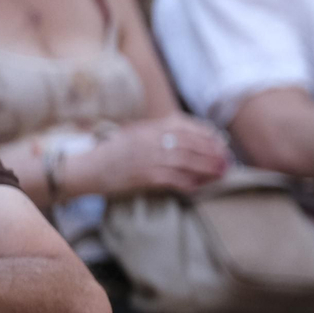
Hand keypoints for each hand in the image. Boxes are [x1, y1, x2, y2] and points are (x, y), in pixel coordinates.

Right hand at [93, 114, 230, 195]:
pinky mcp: (146, 176)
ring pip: (188, 161)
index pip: (186, 126)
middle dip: (213, 152)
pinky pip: (175, 179)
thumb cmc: (112, 153)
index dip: (206, 134)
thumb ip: (159, 132)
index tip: (220, 142)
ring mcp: (150, 157)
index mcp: (150, 127)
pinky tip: (200, 186)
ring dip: (208, 168)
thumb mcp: (136, 133)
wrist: (86, 168)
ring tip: (222, 173)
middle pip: (191, 144)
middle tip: (227, 160)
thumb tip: (188, 138)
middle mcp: (152, 139)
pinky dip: (190, 183)